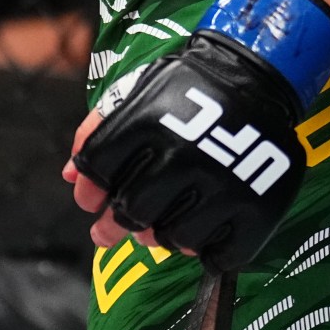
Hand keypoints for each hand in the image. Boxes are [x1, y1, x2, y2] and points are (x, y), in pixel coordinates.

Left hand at [68, 0, 329, 270]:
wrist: (258, 74)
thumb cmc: (189, 87)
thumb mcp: (138, 92)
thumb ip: (97, 130)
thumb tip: (71, 177)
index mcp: (146, 123)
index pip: (98, 173)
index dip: (90, 192)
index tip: (94, 201)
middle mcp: (181, 155)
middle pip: (132, 212)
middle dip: (122, 221)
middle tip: (126, 223)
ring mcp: (222, 186)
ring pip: (173, 239)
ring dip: (164, 236)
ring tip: (169, 219)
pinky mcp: (256, 210)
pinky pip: (219, 254)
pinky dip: (209, 251)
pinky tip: (207, 230)